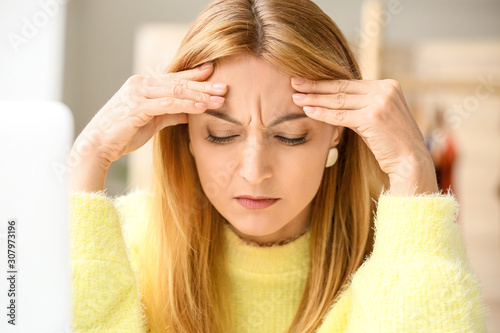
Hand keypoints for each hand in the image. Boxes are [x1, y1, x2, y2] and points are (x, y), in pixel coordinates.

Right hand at [71, 62, 227, 168]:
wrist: (97, 145)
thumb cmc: (123, 134)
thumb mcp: (152, 121)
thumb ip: (171, 114)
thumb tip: (191, 112)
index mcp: (143, 84)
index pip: (174, 78)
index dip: (195, 76)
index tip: (214, 74)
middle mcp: (140, 84)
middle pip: (178, 82)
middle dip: (204, 85)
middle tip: (225, 86)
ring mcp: (138, 93)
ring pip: (176, 90)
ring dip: (200, 95)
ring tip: (220, 99)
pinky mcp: (138, 107)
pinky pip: (168, 104)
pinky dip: (186, 104)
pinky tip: (202, 107)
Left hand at [291, 78, 437, 195]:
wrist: (411, 162)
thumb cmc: (393, 143)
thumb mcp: (380, 117)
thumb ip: (363, 105)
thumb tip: (336, 99)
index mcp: (388, 85)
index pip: (349, 83)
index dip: (326, 82)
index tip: (308, 81)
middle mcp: (385, 90)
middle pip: (341, 87)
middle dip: (315, 86)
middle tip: (294, 83)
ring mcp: (380, 102)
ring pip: (338, 100)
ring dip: (314, 99)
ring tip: (295, 97)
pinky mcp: (373, 117)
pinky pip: (340, 115)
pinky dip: (322, 113)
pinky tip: (307, 111)